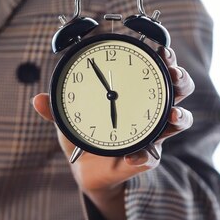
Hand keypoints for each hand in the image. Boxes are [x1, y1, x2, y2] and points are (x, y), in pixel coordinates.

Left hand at [32, 46, 194, 219]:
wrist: (86, 169)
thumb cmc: (84, 134)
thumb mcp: (69, 118)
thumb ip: (56, 108)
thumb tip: (38, 99)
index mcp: (135, 94)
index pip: (157, 70)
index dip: (166, 58)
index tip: (162, 50)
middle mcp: (151, 111)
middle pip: (179, 89)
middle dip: (181, 79)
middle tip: (173, 73)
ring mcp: (153, 135)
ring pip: (180, 120)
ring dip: (180, 115)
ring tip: (172, 114)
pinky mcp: (146, 158)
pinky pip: (151, 157)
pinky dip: (142, 157)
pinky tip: (132, 157)